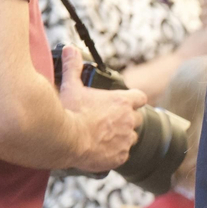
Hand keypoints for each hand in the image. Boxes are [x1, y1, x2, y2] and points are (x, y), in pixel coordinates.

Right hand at [58, 46, 147, 172]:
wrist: (65, 140)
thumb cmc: (70, 113)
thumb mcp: (71, 86)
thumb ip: (73, 67)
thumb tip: (71, 50)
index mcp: (122, 102)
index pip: (140, 97)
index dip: (134, 99)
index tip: (126, 102)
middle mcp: (129, 120)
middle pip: (137, 119)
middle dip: (125, 120)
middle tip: (108, 121)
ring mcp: (126, 140)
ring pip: (130, 138)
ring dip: (121, 137)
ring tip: (103, 137)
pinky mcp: (120, 157)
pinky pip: (122, 155)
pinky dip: (114, 153)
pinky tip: (100, 150)